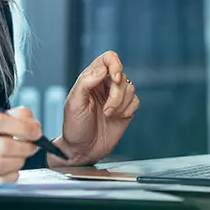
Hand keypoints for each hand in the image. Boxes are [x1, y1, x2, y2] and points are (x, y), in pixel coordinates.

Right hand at [0, 107, 41, 182]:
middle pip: (3, 146)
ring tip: (21, 156)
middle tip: (32, 146)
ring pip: (1, 165)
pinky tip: (13, 168)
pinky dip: (13, 174)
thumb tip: (33, 126)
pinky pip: (1, 181)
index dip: (22, 127)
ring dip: (19, 161)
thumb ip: (18, 116)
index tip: (35, 132)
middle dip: (24, 147)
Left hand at [49, 51, 139, 166]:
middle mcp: (104, 85)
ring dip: (120, 104)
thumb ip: (85, 83)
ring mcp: (116, 97)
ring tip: (107, 115)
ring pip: (130, 88)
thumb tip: (101, 70)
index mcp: (90, 79)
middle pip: (122, 75)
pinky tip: (116, 118)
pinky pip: (135, 101)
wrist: (82, 150)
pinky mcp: (125, 109)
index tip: (115, 79)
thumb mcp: (74, 103)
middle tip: (107, 110)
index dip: (115, 65)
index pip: (108, 59)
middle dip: (117, 94)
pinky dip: (127, 110)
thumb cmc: (74, 127)